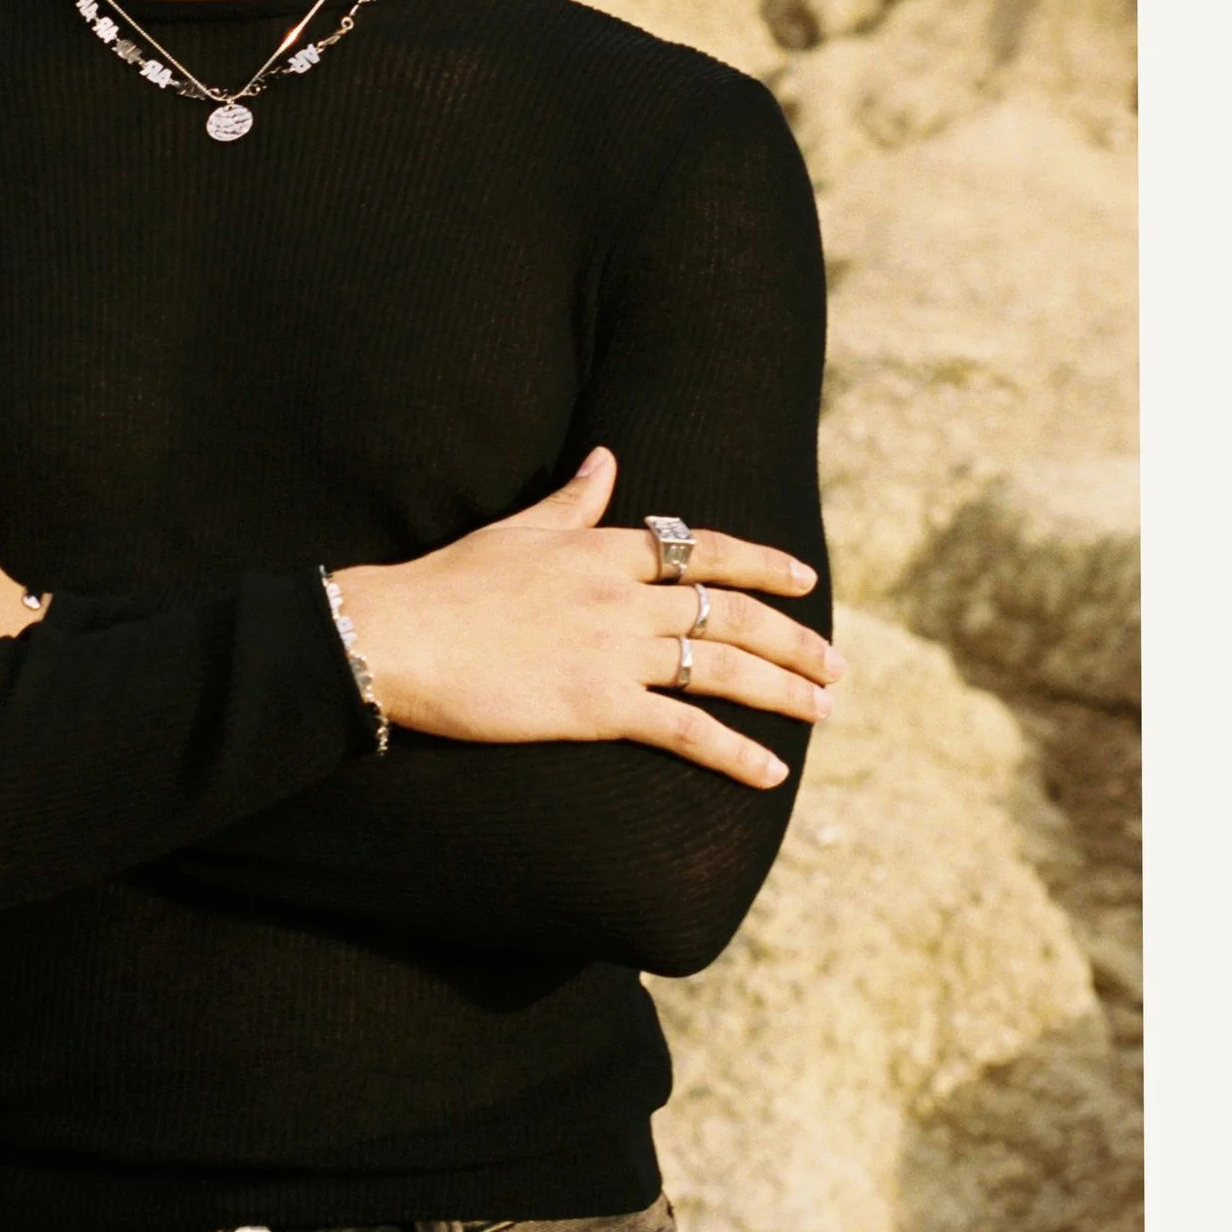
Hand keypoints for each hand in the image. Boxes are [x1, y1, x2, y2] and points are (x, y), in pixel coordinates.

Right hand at [332, 450, 838, 788]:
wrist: (395, 635)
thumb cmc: (446, 584)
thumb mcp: (516, 530)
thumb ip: (572, 502)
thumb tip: (606, 460)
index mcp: (603, 549)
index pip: (705, 550)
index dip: (764, 564)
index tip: (807, 580)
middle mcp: (622, 596)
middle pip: (732, 613)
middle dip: (794, 641)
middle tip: (836, 666)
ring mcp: (614, 650)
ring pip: (724, 667)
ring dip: (784, 690)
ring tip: (826, 711)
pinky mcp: (597, 705)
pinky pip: (685, 728)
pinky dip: (735, 751)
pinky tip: (771, 771)